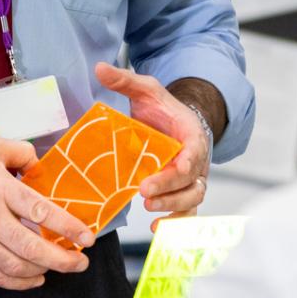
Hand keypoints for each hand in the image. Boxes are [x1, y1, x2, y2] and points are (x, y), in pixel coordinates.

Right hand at [0, 138, 94, 289]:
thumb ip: (21, 152)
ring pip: (16, 266)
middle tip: (81, 262)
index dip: (68, 226)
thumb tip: (42, 164)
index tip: (87, 236)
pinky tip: (36, 278)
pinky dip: (20, 282)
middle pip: (32, 246)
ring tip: (62, 267)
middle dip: (62, 259)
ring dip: (44, 270)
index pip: (41, 211)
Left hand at [94, 62, 207, 217]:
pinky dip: (176, 223)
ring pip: (192, 200)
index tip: (149, 181)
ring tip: (150, 212)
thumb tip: (99, 68)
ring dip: (174, 210)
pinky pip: (187, 212)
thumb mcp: (146, 90)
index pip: (191, 158)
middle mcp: (196, 161)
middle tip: (144, 195)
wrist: (177, 121)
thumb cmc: (163, 108)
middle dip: (170, 193)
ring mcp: (192, 179)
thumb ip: (125, 80)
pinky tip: (158, 229)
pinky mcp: (183, 192)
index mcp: (191, 137)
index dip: (175, 172)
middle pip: (192, 185)